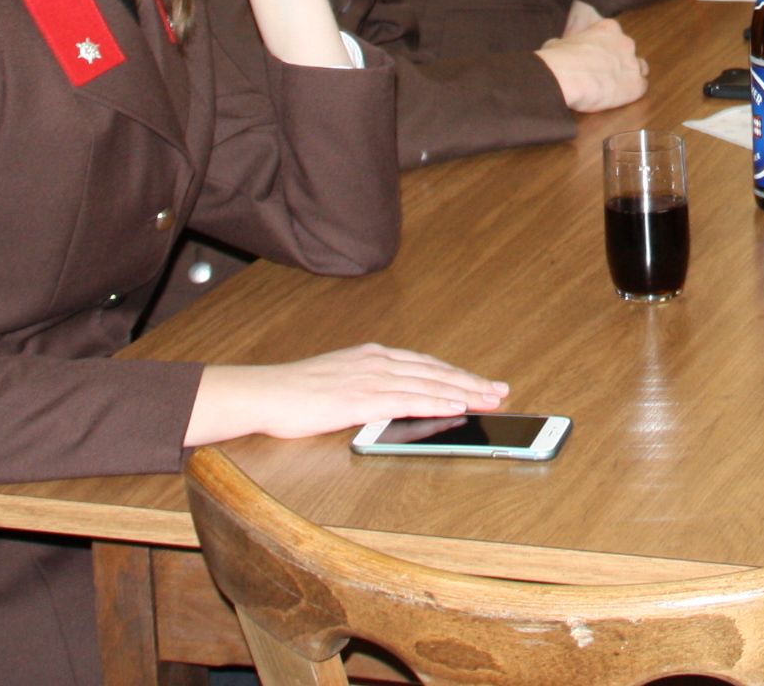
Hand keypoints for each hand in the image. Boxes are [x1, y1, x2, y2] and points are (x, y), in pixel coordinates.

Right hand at [187, 345, 508, 445]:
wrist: (265, 393)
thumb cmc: (294, 394)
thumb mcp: (338, 384)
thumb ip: (368, 391)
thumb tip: (393, 406)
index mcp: (371, 356)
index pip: (424, 364)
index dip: (454, 373)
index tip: (478, 381)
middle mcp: (377, 361)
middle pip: (435, 370)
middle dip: (470, 381)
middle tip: (499, 390)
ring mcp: (371, 378)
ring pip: (430, 383)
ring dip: (464, 391)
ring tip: (489, 399)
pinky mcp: (363, 397)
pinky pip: (410, 399)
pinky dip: (438, 401)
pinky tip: (457, 406)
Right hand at [537, 8, 646, 110]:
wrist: (564, 76)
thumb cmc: (557, 58)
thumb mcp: (559, 42)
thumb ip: (570, 43)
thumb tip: (561, 48)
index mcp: (608, 28)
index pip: (615, 37)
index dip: (607, 50)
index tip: (597, 59)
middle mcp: (625, 42)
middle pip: (629, 53)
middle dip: (620, 63)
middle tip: (604, 75)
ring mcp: (633, 63)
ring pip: (640, 69)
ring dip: (629, 77)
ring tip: (613, 88)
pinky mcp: (636, 85)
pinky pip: (641, 88)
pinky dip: (631, 93)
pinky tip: (616, 98)